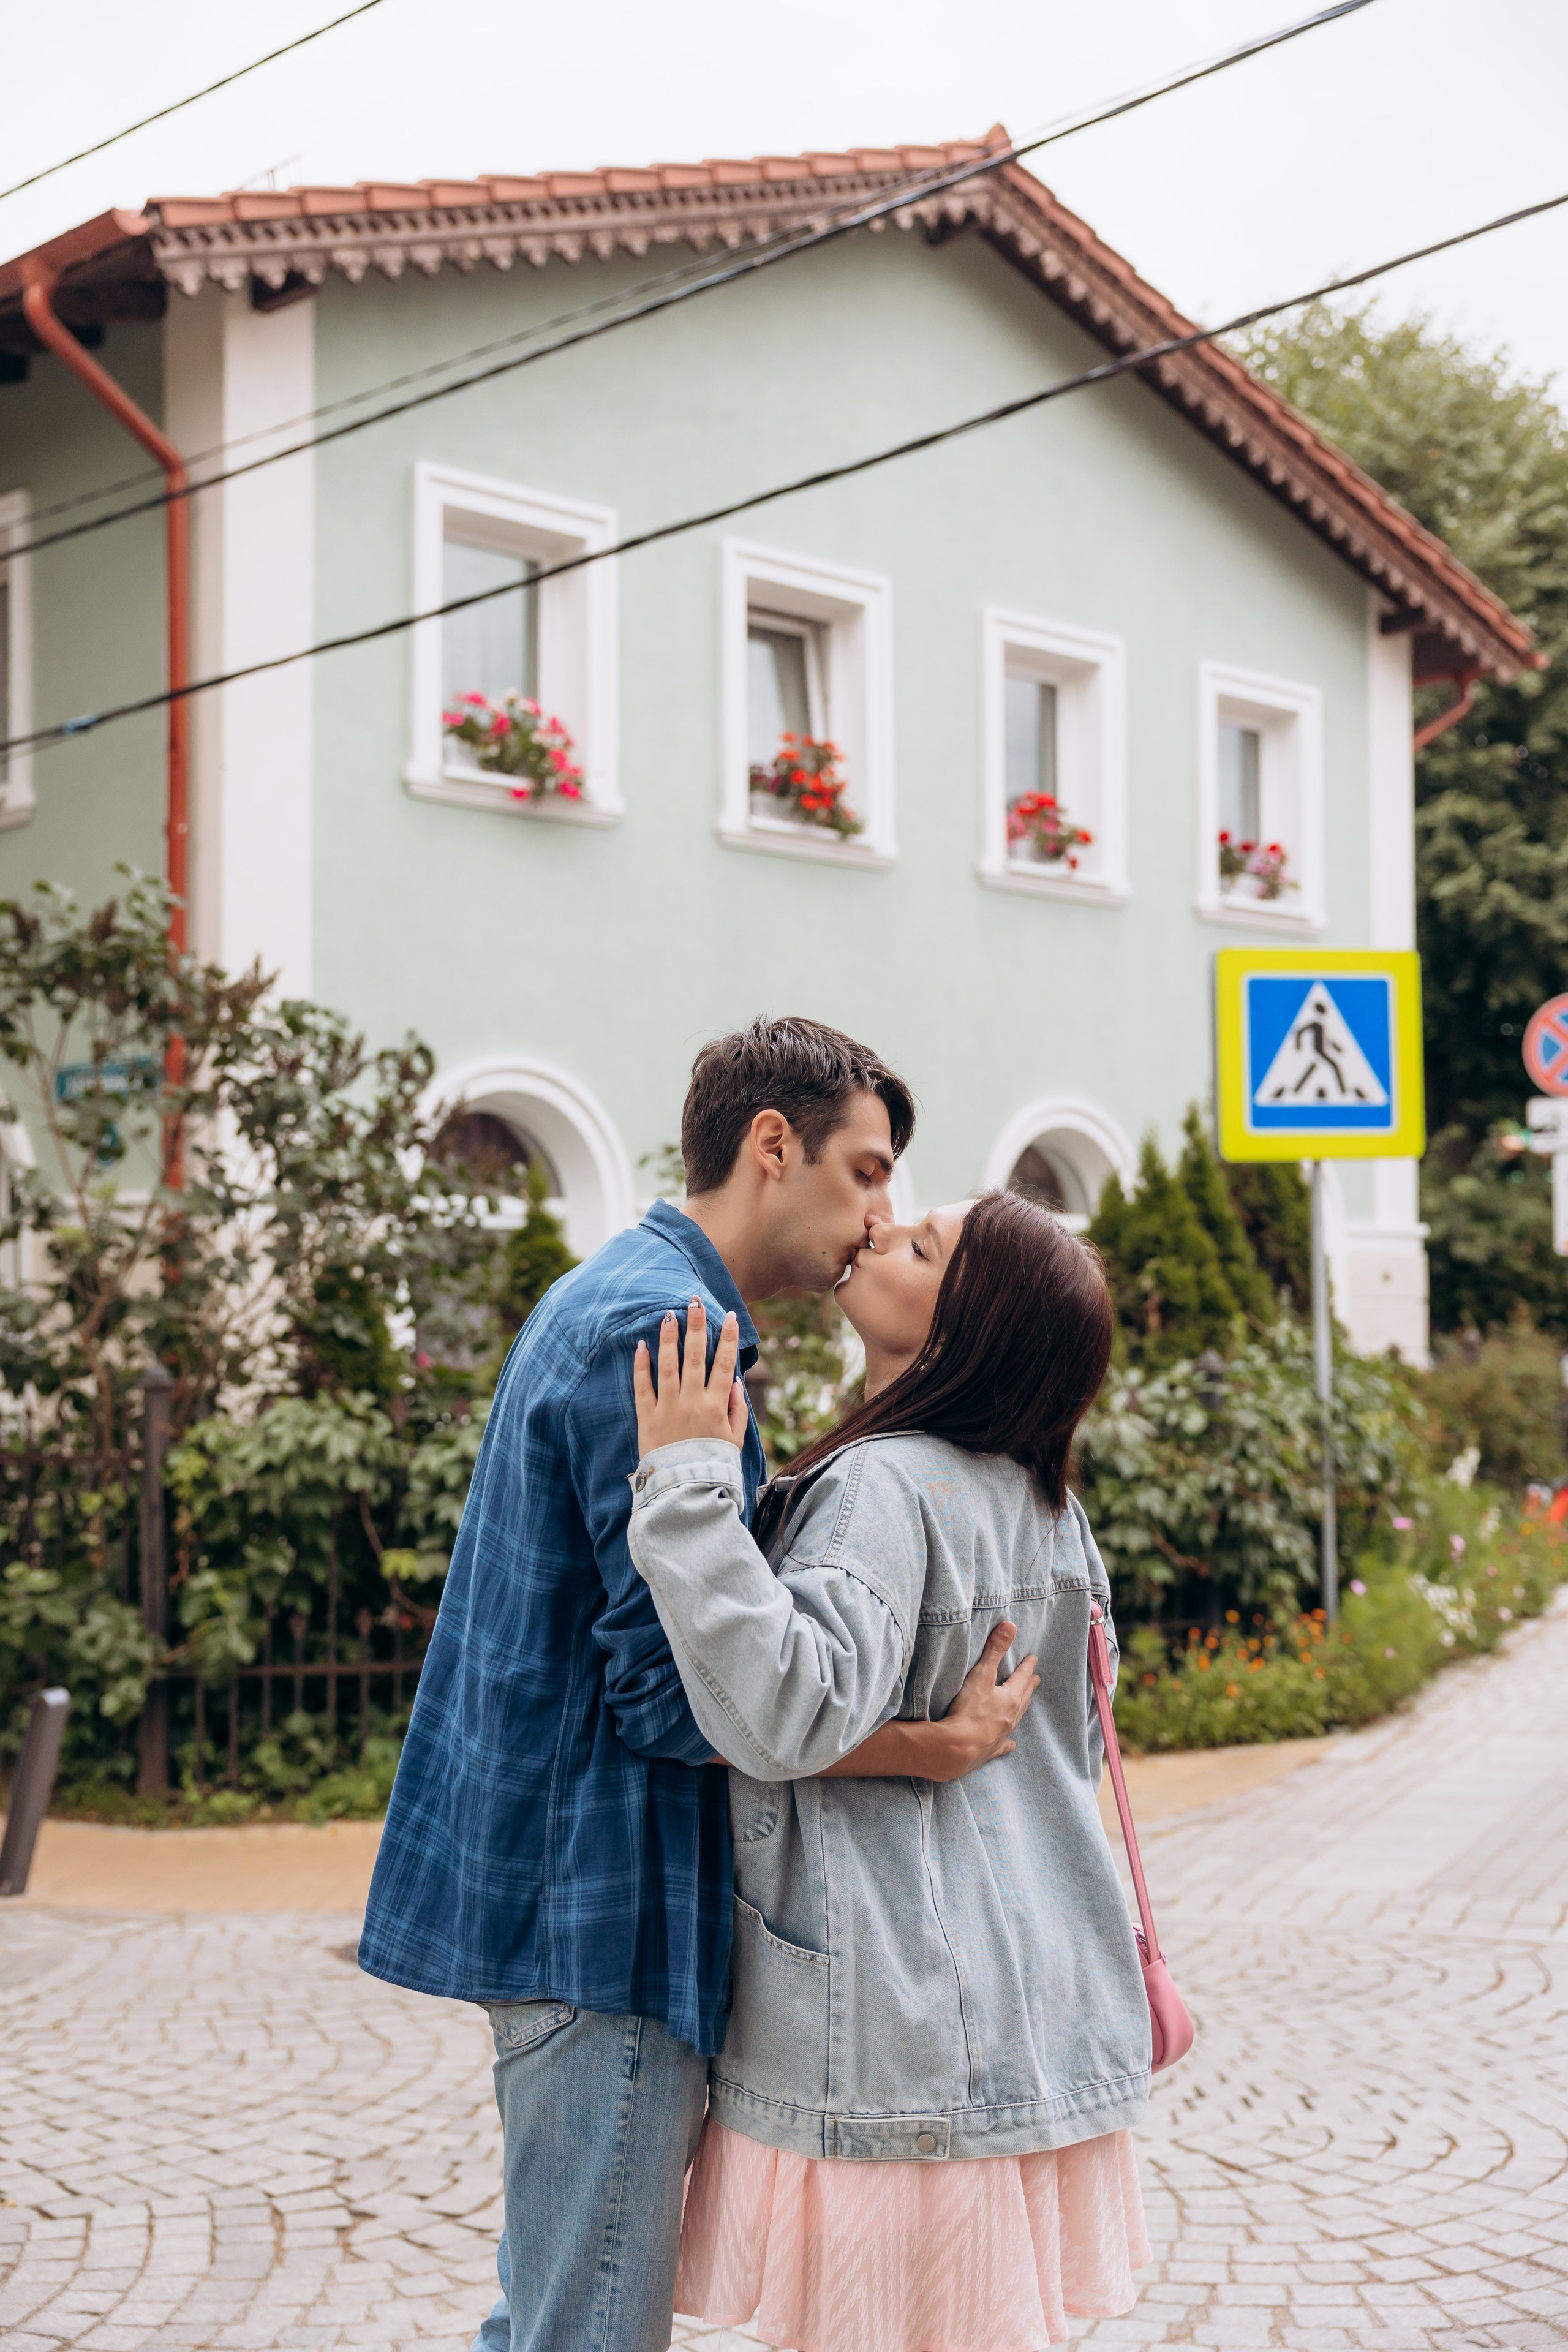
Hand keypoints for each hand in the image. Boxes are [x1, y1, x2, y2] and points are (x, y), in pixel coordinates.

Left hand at [633, 1296, 749, 1456]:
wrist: (684, 1490)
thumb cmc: (712, 1465)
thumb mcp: (734, 1441)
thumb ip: (737, 1410)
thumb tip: (735, 1381)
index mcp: (716, 1406)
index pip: (724, 1364)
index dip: (728, 1339)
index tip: (729, 1316)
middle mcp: (692, 1401)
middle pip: (696, 1357)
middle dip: (697, 1327)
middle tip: (695, 1302)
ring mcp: (668, 1407)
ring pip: (669, 1365)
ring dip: (669, 1338)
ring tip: (669, 1314)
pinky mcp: (647, 1417)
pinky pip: (643, 1386)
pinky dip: (641, 1365)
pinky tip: (642, 1345)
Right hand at [938, 1621, 1038, 1776]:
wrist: (957, 1748)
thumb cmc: (969, 1710)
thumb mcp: (981, 1675)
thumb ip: (995, 1650)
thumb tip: (1010, 1626)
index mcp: (1010, 1698)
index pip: (1022, 1678)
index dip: (1027, 1667)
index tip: (1033, 1659)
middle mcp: (1010, 1717)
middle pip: (1023, 1698)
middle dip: (1029, 1686)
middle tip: (1036, 1679)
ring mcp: (1002, 1735)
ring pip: (1016, 1718)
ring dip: (1021, 1708)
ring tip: (1025, 1703)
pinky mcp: (990, 1749)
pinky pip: (1003, 1745)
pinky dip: (1008, 1742)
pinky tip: (1011, 1744)